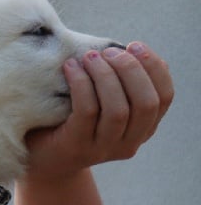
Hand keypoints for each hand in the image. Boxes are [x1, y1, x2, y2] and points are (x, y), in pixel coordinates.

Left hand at [24, 42, 173, 181]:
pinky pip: (87, 112)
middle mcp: (128, 144)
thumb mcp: (103, 103)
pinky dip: (82, 84)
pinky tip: (70, 67)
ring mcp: (102, 149)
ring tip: (89, 56)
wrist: (39, 158)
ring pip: (118, 110)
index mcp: (142, 130)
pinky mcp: (77, 147)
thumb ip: (122, 84)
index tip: (134, 45)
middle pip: (146, 103)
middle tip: (108, 51)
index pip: (164, 98)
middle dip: (130, 70)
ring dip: (105, 75)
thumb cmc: (70, 122)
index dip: (154, 68)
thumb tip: (133, 50)